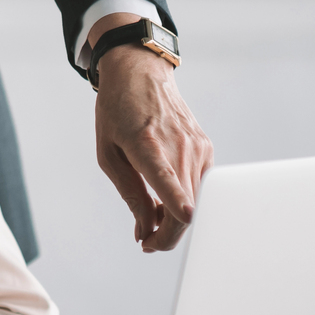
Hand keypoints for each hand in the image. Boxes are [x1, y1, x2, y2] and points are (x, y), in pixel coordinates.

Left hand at [92, 15, 213, 252]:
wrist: (141, 72)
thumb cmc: (117, 110)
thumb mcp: (108, 153)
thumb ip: (129, 193)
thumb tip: (144, 230)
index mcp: (147, 143)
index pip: (167, 178)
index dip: (177, 202)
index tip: (185, 216)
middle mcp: (178, 145)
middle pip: (185, 206)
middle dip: (167, 235)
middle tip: (147, 243)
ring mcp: (197, 147)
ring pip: (196, 202)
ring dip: (175, 220)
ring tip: (150, 215)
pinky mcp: (206, 149)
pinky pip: (200, 187)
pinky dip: (184, 200)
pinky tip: (164, 197)